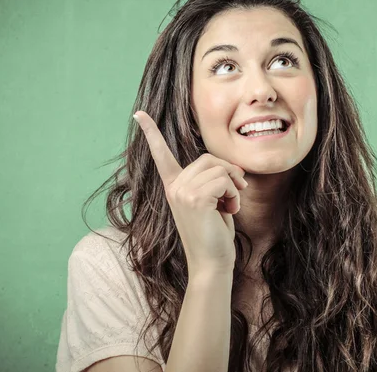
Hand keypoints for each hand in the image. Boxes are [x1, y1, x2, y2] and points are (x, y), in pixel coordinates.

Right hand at [134, 111, 247, 275]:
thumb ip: (213, 181)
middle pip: (209, 158)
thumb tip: (232, 169)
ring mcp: (181, 192)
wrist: (212, 263)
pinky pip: (224, 180)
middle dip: (230, 171)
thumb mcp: (212, 201)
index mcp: (174, 186)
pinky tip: (229, 210)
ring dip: (234, 185)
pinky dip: (234, 193)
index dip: (151, 132)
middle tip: (238, 190)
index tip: (138, 113)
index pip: (160, 155)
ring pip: (218, 168)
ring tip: (231, 204)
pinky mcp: (194, 199)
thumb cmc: (215, 234)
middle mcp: (173, 187)